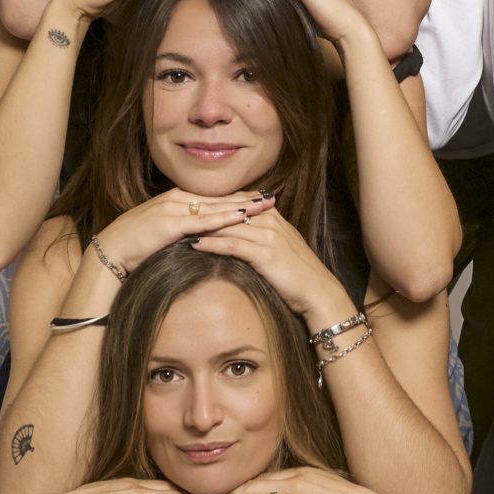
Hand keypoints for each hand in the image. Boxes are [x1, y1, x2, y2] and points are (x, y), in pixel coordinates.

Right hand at [93, 188, 276, 279]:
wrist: (109, 251)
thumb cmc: (134, 247)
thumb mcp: (161, 233)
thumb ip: (181, 230)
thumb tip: (200, 237)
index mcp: (175, 200)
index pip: (213, 196)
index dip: (237, 196)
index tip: (260, 197)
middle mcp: (176, 199)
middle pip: (219, 197)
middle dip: (247, 198)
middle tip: (272, 197)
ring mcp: (173, 209)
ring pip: (214, 206)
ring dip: (242, 205)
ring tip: (265, 205)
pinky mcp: (169, 224)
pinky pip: (202, 220)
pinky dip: (223, 218)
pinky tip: (241, 217)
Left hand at [185, 201, 346, 329]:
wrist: (317, 290)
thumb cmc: (297, 273)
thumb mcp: (280, 246)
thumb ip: (261, 234)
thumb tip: (239, 232)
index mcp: (271, 216)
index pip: (236, 203)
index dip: (212, 204)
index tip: (189, 206)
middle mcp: (269, 220)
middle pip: (228, 211)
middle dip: (201, 212)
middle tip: (176, 213)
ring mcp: (267, 235)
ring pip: (226, 225)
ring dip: (201, 226)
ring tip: (177, 228)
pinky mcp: (263, 253)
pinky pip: (232, 244)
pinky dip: (211, 243)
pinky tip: (194, 244)